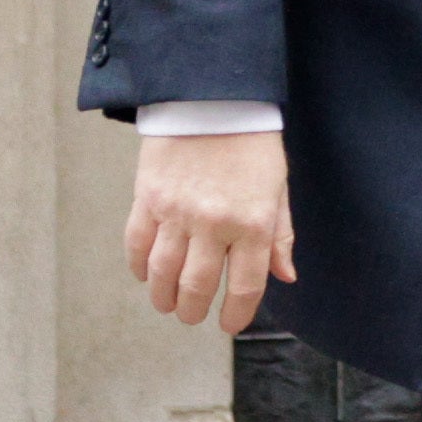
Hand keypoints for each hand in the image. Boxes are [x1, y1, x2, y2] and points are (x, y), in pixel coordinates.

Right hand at [126, 130, 295, 332]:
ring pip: (163, 273)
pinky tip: (144, 274)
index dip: (235, 315)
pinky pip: (137, 243)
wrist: (212, 96)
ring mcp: (178, 212)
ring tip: (166, 303)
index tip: (227, 325)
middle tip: (190, 315)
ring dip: (162, 296)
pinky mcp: (149, 197)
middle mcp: (214, 224)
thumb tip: (284, 277)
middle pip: (197, 287)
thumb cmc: (251, 143)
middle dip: (192, 311)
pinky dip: (138, 266)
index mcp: (253, 224)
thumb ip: (279, 236)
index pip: (244, 287)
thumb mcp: (277, 188)